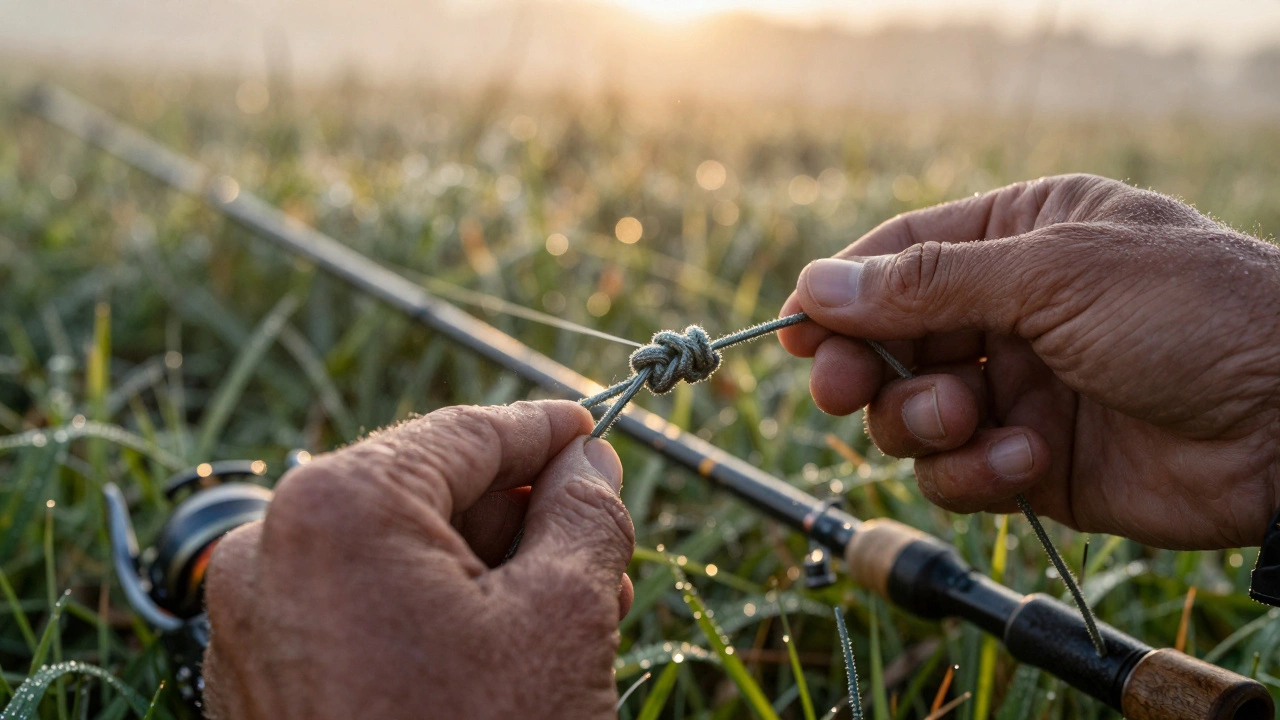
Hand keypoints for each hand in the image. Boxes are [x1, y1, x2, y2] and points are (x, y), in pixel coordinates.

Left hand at [202, 401, 634, 718]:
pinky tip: (507, 645)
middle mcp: (272, 552)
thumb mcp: (563, 617)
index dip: (543, 430)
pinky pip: (360, 610)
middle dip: (522, 513)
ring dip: (489, 567)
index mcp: (337, 508)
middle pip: (426, 493)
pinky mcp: (264, 681)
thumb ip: (586, 513)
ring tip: (577, 601)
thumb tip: (590, 460)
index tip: (594, 432)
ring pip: (396, 556)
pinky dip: (435, 612)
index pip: (462, 433)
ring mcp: (256, 622)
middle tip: (601, 538)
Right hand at [779, 174, 1279, 548]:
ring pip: (911, 416)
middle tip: (841, 390)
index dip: (836, 295)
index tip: (790, 332)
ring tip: (973, 419)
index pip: (897, 259)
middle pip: (887, 343)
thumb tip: (817, 285)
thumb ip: (928, 284)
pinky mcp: (1034, 466)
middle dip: (863, 370)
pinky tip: (1027, 461)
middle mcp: (1011, 313)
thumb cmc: (1194, 314)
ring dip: (924, 423)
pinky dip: (976, 474)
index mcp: (1019, 238)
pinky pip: (958, 476)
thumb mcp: (1053, 272)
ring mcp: (1020, 392)